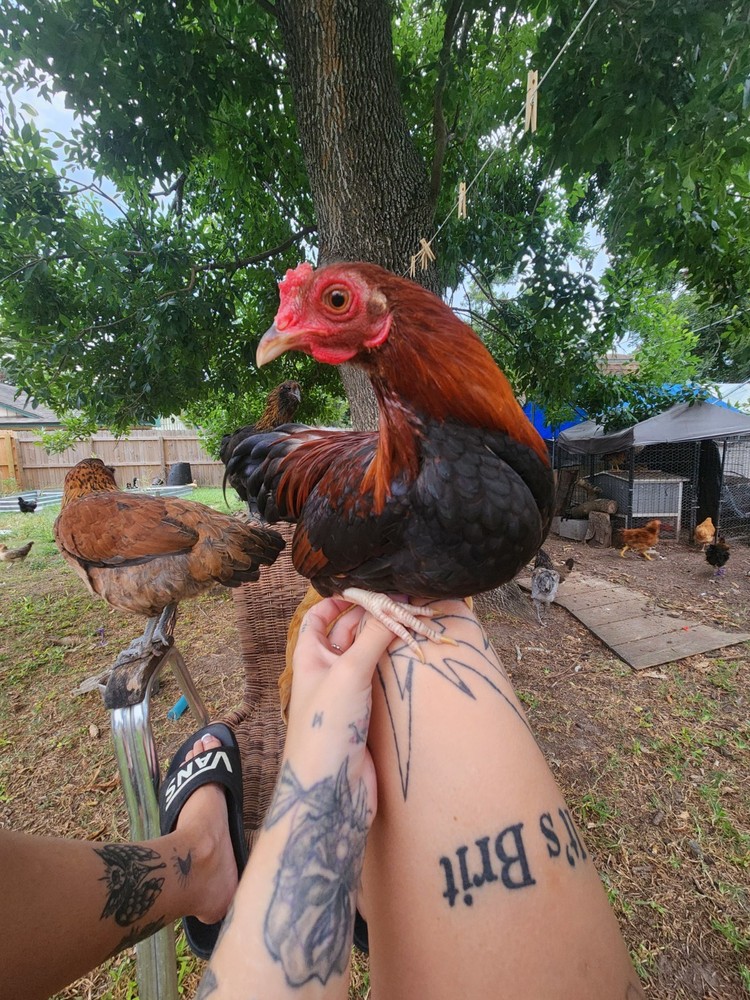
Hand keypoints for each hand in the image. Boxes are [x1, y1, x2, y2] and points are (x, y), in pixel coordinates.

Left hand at [284, 597, 396, 807]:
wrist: (330, 792)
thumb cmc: (324, 730)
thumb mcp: (349, 673)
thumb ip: (372, 637)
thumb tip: (395, 605)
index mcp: (310, 658)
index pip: (319, 618)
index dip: (339, 600)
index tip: (368, 588)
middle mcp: (327, 673)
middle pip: (350, 634)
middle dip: (375, 618)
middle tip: (408, 603)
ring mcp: (348, 696)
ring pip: (370, 658)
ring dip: (389, 643)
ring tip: (418, 625)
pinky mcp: (367, 718)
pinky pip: (383, 684)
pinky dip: (398, 670)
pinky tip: (417, 660)